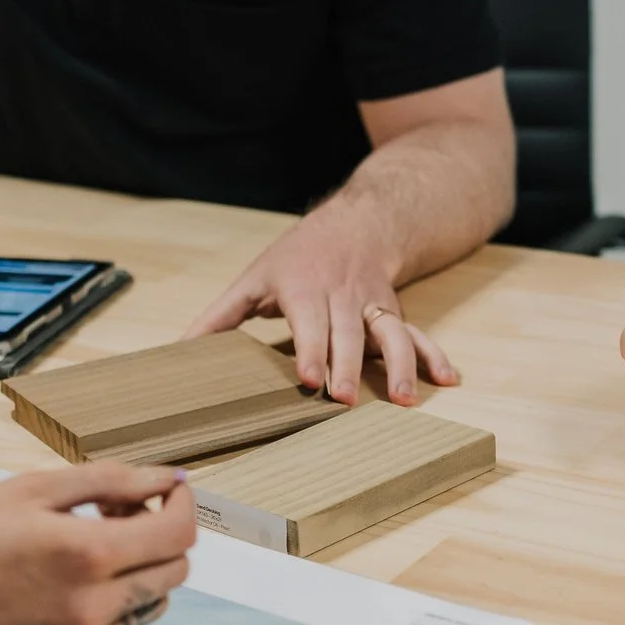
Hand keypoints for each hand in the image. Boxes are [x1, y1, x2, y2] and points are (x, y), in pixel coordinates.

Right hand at [0, 463, 197, 624]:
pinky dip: (104, 610)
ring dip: (133, 576)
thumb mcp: (31, 489)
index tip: (165, 490)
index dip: (180, 504)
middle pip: (173, 573)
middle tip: (110, 514)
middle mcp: (91, 610)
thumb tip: (168, 477)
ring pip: (147, 608)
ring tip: (79, 551)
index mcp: (87, 556)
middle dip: (157, 537)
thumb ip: (111, 481)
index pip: (178, 533)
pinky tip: (57, 588)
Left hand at [181, 208, 455, 405]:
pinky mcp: (394, 313)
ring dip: (399, 366)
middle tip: (346, 401)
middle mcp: (343, 296)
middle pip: (349, 334)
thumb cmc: (297, 257)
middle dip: (349, 367)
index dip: (310, 349)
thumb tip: (178, 349)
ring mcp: (374, 305)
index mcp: (304, 288)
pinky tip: (446, 379)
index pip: (308, 321)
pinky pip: (417, 334)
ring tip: (405, 400)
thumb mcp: (254, 278)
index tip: (308, 379)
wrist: (357, 223)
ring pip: (390, 334)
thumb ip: (219, 317)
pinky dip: (433, 356)